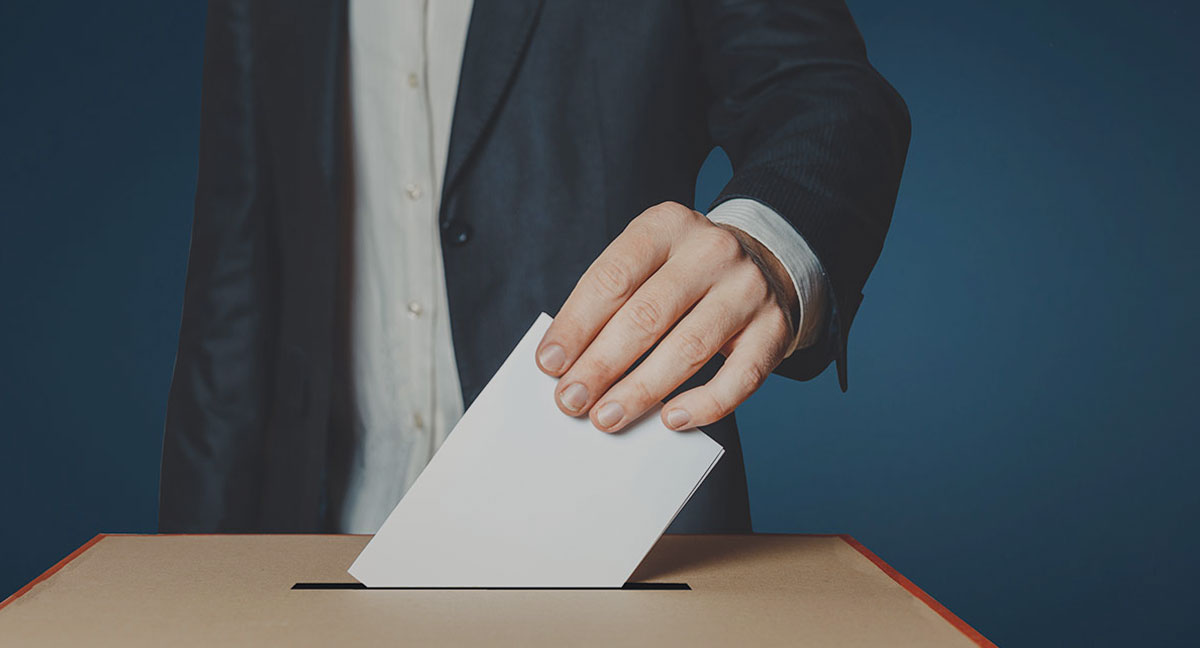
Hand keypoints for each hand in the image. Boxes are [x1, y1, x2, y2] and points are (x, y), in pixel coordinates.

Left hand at [536, 201, 798, 432]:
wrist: (765, 263)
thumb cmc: (683, 273)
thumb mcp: (647, 262)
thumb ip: (610, 302)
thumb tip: (566, 363)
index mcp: (666, 225)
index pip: (613, 277)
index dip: (576, 325)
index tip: (549, 364)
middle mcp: (711, 251)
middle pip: (647, 315)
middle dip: (601, 364)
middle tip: (570, 400)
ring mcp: (748, 289)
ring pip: (689, 348)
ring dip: (641, 390)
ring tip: (606, 417)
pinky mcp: (774, 330)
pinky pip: (740, 377)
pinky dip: (704, 405)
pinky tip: (672, 420)